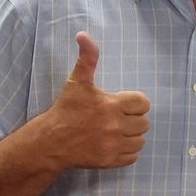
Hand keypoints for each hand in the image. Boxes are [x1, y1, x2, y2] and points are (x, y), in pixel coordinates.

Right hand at [46, 32, 150, 168]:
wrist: (51, 140)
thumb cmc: (66, 109)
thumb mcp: (77, 81)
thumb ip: (87, 57)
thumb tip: (83, 34)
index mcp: (111, 105)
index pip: (143, 103)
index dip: (135, 103)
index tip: (123, 104)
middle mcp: (115, 126)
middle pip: (144, 123)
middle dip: (134, 119)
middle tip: (119, 118)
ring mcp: (113, 145)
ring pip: (140, 141)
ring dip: (133, 135)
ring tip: (118, 131)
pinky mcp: (110, 160)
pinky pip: (133, 157)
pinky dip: (127, 151)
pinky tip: (115, 143)